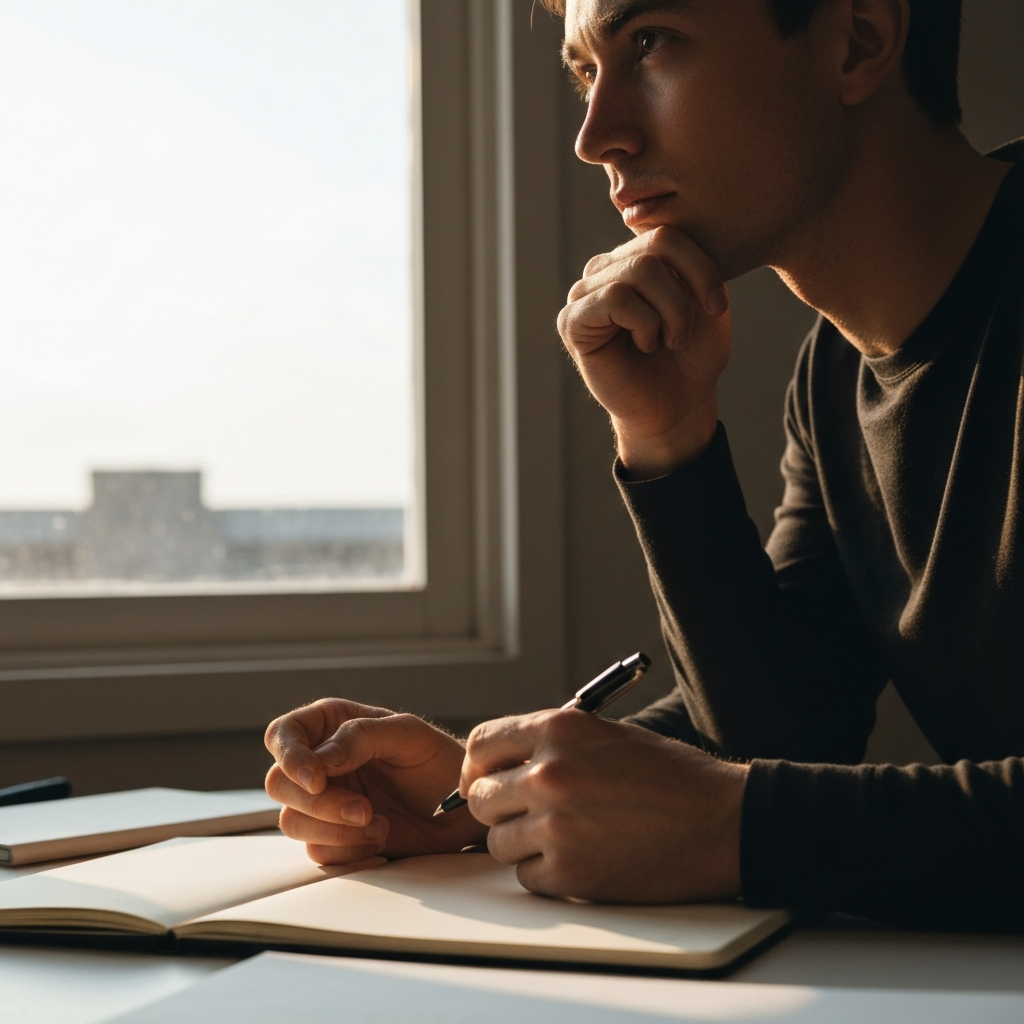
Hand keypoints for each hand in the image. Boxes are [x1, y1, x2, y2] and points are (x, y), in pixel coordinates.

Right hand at [265, 699, 487, 864]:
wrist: (462, 807)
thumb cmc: (437, 758)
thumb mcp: (407, 734)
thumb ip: (360, 736)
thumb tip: (318, 760)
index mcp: (331, 725)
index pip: (282, 734)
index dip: (290, 757)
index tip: (317, 780)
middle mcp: (320, 763)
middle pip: (280, 784)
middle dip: (319, 803)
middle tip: (363, 810)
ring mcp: (324, 802)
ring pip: (292, 821)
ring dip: (334, 830)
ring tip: (379, 824)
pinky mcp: (335, 838)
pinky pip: (318, 852)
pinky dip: (348, 851)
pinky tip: (380, 840)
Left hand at [460, 709, 747, 902]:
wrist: (722, 821)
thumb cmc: (670, 775)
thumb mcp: (606, 734)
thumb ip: (552, 743)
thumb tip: (503, 763)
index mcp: (558, 729)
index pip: (480, 745)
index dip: (478, 766)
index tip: (486, 779)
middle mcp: (548, 773)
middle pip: (479, 797)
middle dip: (499, 807)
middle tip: (527, 814)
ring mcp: (556, 825)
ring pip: (497, 842)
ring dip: (522, 843)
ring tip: (563, 837)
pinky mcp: (570, 873)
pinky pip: (526, 876)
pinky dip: (546, 873)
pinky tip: (581, 859)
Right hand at [557, 226, 731, 477]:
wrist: (678, 406)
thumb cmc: (692, 356)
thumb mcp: (706, 301)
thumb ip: (690, 264)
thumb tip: (665, 236)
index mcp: (635, 258)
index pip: (667, 232)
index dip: (700, 266)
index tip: (717, 307)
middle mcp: (606, 269)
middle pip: (654, 247)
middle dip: (684, 293)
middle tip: (686, 332)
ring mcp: (585, 293)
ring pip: (637, 270)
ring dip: (668, 312)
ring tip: (668, 340)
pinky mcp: (573, 321)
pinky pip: (614, 298)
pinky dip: (643, 323)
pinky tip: (644, 344)